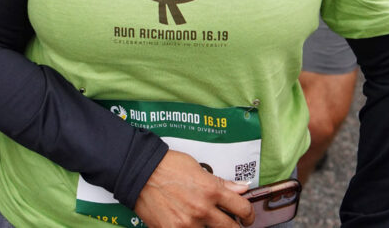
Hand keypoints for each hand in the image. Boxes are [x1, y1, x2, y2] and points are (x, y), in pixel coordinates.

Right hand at [134, 150, 252, 227]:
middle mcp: (202, 209)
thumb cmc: (166, 166)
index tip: (247, 218)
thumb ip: (220, 182)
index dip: (249, 216)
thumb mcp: (197, 168)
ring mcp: (188, 224)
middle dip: (233, 227)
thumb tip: (241, 188)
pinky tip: (186, 223)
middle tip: (229, 224)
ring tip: (202, 220)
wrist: (139, 172)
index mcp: (211, 190)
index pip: (242, 208)